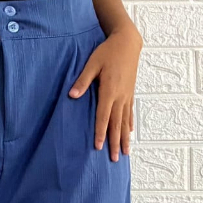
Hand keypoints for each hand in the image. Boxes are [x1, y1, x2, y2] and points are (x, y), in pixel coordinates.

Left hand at [68, 27, 141, 160]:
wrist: (127, 43)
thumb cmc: (107, 52)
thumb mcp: (92, 64)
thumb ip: (82, 81)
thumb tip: (72, 95)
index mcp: (109, 90)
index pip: (103, 116)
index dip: (100, 132)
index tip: (98, 146)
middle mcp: (120, 96)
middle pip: (116, 124)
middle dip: (115, 142)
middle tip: (115, 159)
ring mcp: (127, 96)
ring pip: (125, 121)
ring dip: (125, 138)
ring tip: (125, 153)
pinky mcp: (130, 93)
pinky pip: (130, 113)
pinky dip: (129, 125)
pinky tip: (129, 133)